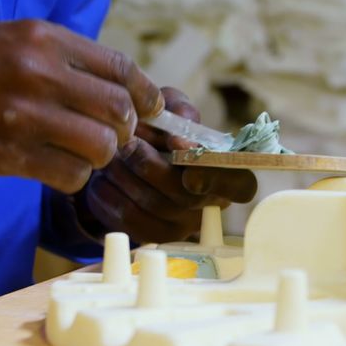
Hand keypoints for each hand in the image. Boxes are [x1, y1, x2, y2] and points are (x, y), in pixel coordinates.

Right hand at [0, 20, 163, 193]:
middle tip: (114, 138)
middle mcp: (38, 71)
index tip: (151, 110)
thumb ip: (64, 58)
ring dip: (99, 157)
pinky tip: (57, 169)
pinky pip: (69, 175)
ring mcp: (22, 114)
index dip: (145, 94)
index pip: (121, 68)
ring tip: (81, 154)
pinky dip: (73, 178)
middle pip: (119, 110)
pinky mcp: (6, 153)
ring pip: (100, 147)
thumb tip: (123, 90)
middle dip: (126, 130)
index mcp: (43, 38)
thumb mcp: (12, 39)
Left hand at [79, 88, 256, 242]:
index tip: (188, 167)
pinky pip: (127, 218)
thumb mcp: (168, 110)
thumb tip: (180, 133)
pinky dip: (110, 193)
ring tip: (113, 154)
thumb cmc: (155, 131)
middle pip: (187, 197)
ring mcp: (180, 225)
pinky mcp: (149, 235)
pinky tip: (105, 176)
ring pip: (153, 206)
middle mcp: (208, 204)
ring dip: (126, 176)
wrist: (121, 158)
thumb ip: (178, 110)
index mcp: (224, 172)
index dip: (216, 178)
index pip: (241, 185)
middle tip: (129, 144)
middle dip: (152, 167)